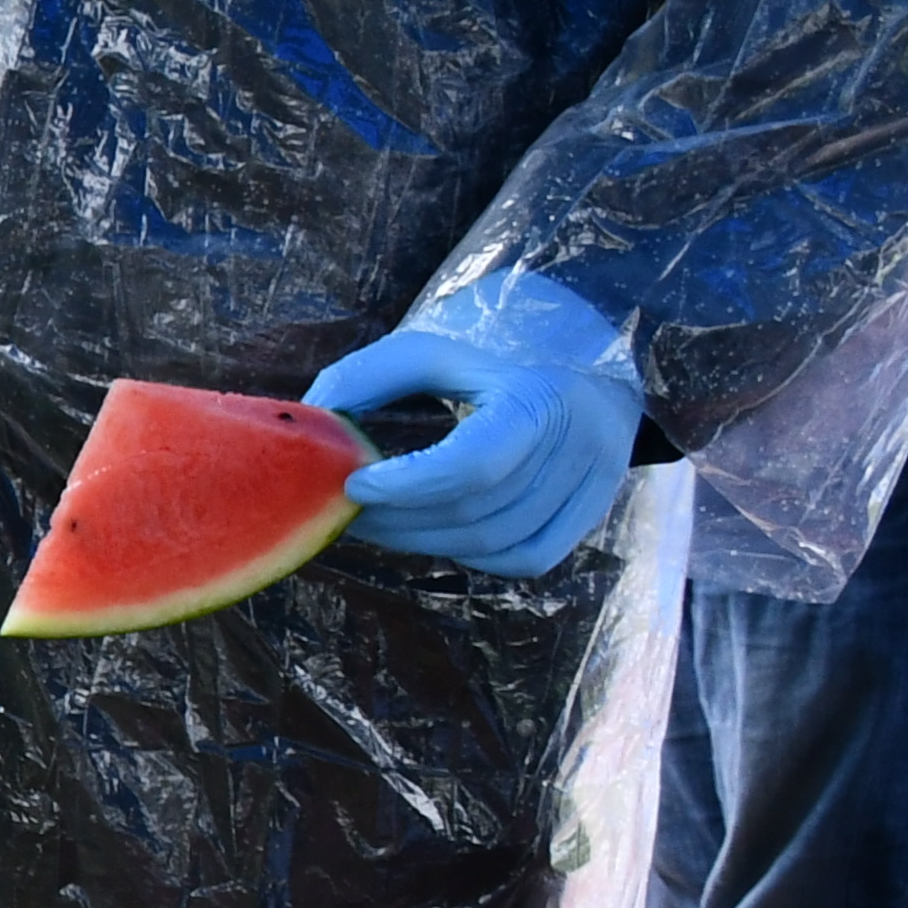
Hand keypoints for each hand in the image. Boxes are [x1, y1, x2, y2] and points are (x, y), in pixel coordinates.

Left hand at [311, 275, 645, 577]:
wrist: (581, 365)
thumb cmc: (491, 358)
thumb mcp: (432, 350)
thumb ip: (368, 377)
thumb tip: (312, 422)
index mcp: (539, 395)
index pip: (472, 464)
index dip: (406, 486)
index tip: (352, 486)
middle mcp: (579, 443)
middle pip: (475, 510)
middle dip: (400, 518)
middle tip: (345, 512)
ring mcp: (596, 482)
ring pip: (495, 541)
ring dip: (424, 540)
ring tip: (377, 522)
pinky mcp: (594, 511)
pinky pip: (525, 558)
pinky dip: (472, 555)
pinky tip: (434, 532)